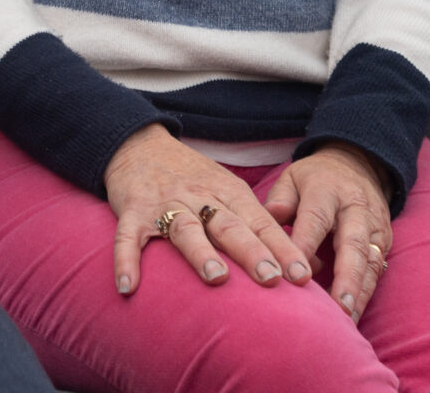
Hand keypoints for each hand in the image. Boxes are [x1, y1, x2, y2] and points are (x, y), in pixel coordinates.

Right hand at [105, 125, 311, 297]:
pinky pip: (128, 237)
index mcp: (227, 192)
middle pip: (228, 224)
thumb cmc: (192, 176)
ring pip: (185, 228)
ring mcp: (165, 203)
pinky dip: (126, 260)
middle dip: (251, 251)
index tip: (303, 276)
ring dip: (200, 252)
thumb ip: (256, 223)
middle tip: (271, 278)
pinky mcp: (132, 211)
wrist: (138, 144)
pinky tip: (129, 286)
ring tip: (216, 278)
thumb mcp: (227, 189)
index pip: (260, 222)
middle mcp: (198, 196)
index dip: (282, 248)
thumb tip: (300, 266)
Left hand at [262, 142, 393, 319]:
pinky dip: (366, 292)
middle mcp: (355, 208)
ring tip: (346, 320)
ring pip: (370, 261)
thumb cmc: (315, 178)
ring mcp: (374, 225)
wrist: (358, 164)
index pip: (315, 219)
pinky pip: (377, 268)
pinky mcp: (384, 240)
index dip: (306, 246)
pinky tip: (352, 314)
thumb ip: (280, 199)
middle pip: (353, 244)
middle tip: (336, 308)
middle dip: (345, 278)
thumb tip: (269, 218)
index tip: (295, 274)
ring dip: (359, 293)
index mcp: (327, 190)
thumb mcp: (292, 177)